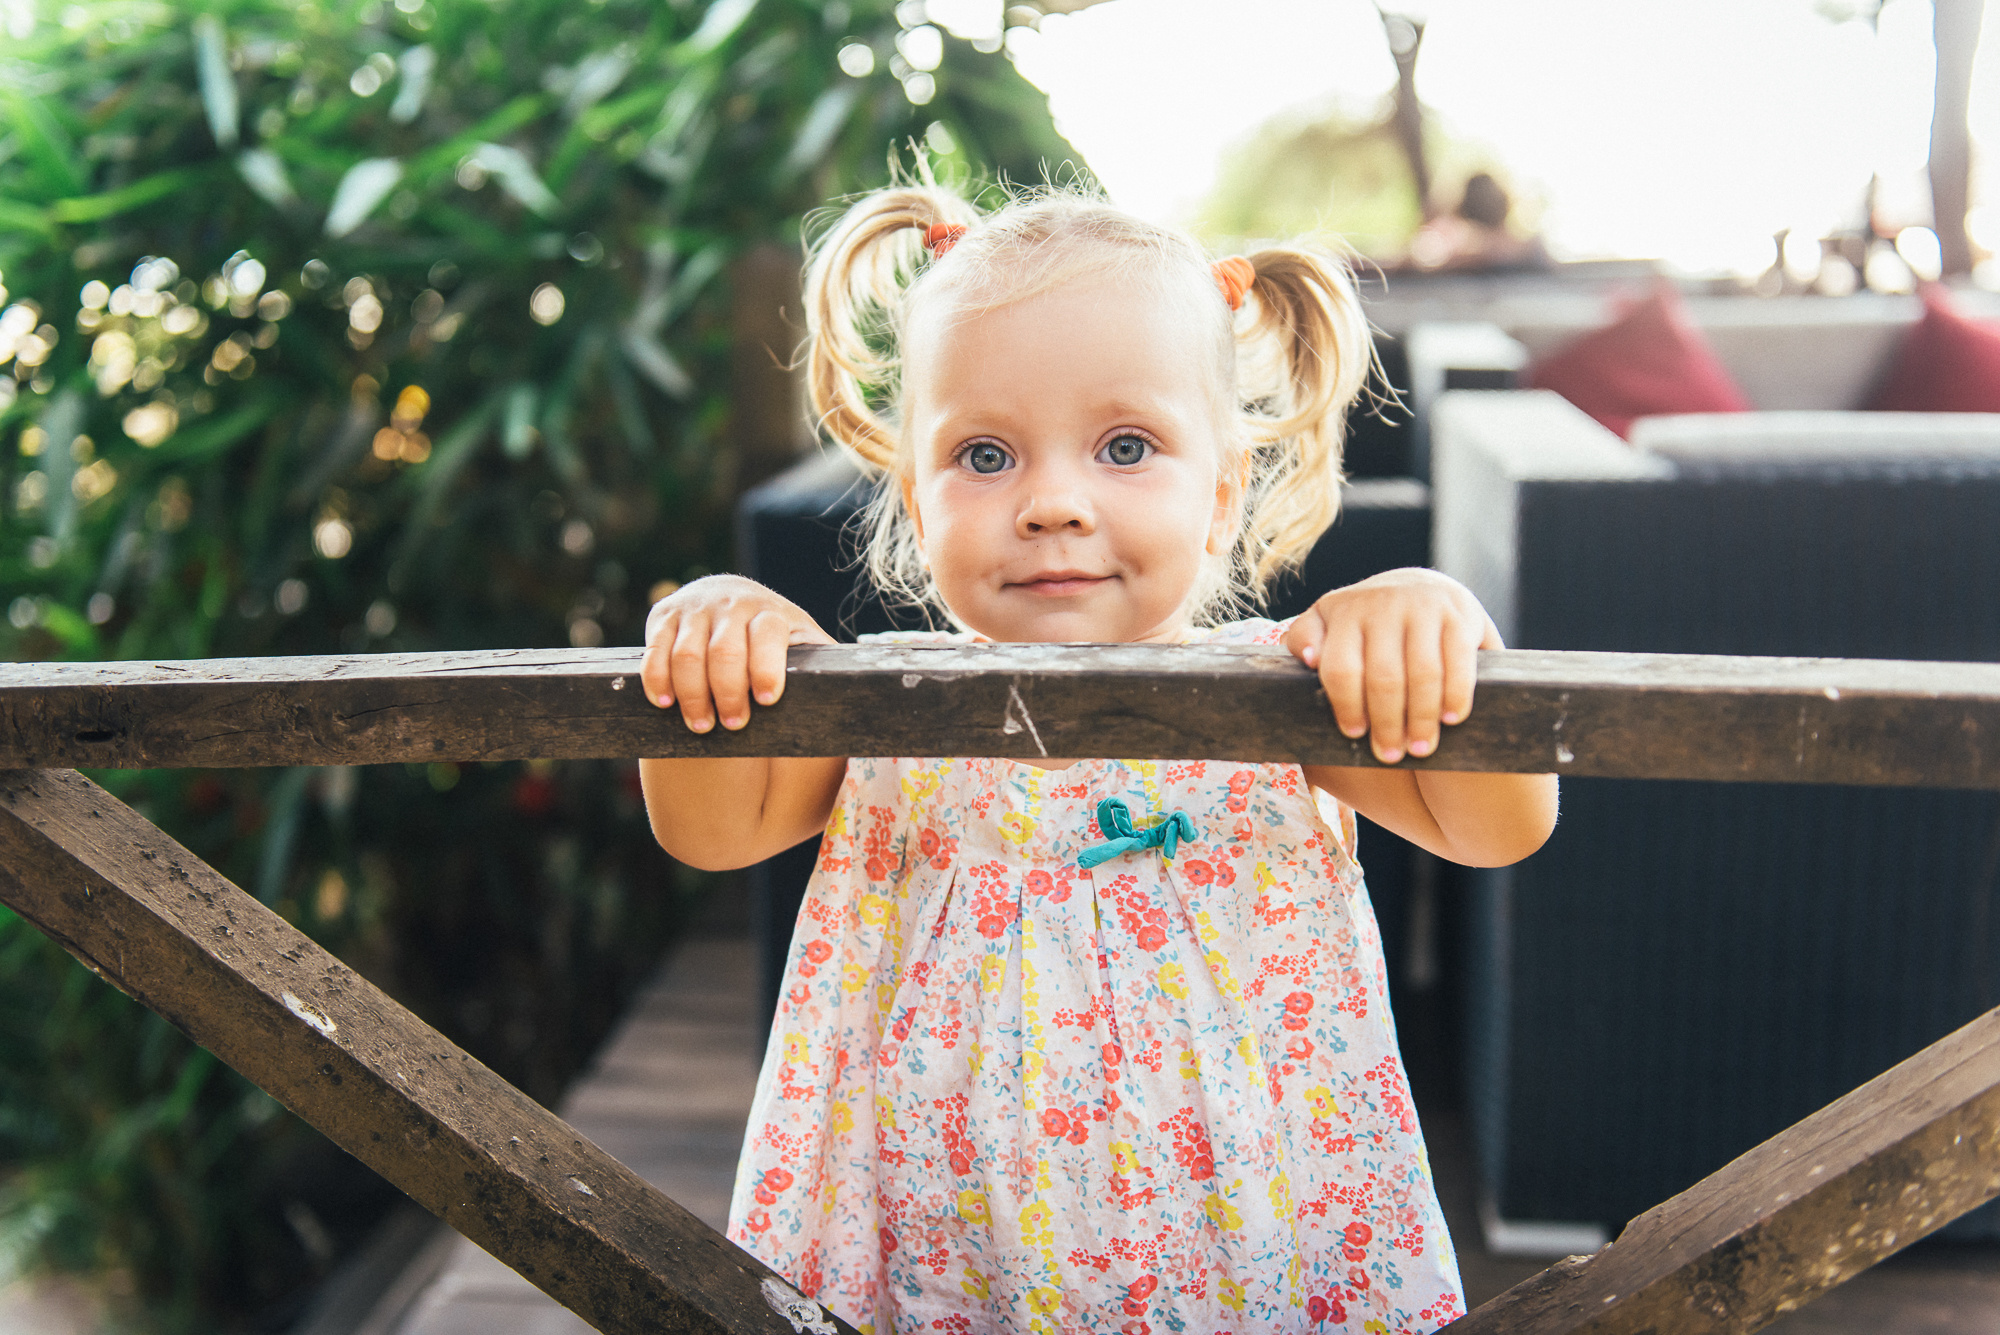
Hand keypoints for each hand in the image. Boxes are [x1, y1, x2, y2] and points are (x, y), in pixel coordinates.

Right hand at [640, 575, 833, 732]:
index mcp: (773, 613)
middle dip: (727, 693)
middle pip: (725, 652)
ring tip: (700, 724)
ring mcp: (698, 608)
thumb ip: (826, 667)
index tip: (767, 701)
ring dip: (692, 694)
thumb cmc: (776, 640)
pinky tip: (664, 702)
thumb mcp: (803, 645)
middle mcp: (735, 603)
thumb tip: (867, 701)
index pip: (767, 635)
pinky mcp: (666, 614)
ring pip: (688, 654)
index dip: (765, 669)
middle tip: (731, 725)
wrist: (732, 599)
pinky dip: (657, 678)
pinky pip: (655, 649)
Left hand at [1282, 568, 1500, 764]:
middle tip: (1390, 754)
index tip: (1354, 735)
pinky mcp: (1460, 613)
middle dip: (1387, 724)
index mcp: (1345, 611)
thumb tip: (1309, 659)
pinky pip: (1458, 662)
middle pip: (1384, 678)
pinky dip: (1456, 694)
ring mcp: (1424, 607)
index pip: (1341, 668)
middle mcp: (1384, 604)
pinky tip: (1451, 719)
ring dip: (1421, 717)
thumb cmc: (1366, 619)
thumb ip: (1307, 637)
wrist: (1421, 585)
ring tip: (1420, 747)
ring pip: (1423, 673)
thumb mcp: (1328, 620)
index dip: (1347, 707)